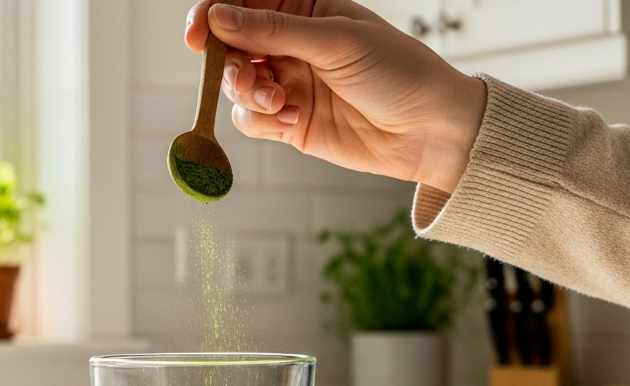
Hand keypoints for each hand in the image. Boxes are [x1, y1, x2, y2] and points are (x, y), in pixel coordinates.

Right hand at [184, 0, 486, 192]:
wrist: (429, 130)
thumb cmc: (398, 72)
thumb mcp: (337, 41)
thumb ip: (275, 30)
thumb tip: (218, 17)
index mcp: (303, 8)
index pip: (241, 2)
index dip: (213, 14)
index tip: (199, 33)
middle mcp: (290, 43)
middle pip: (229, 45)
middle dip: (227, 61)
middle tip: (245, 76)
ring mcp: (288, 82)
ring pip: (236, 84)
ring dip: (246, 93)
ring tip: (278, 101)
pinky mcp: (290, 122)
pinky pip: (250, 120)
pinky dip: (260, 120)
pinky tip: (290, 118)